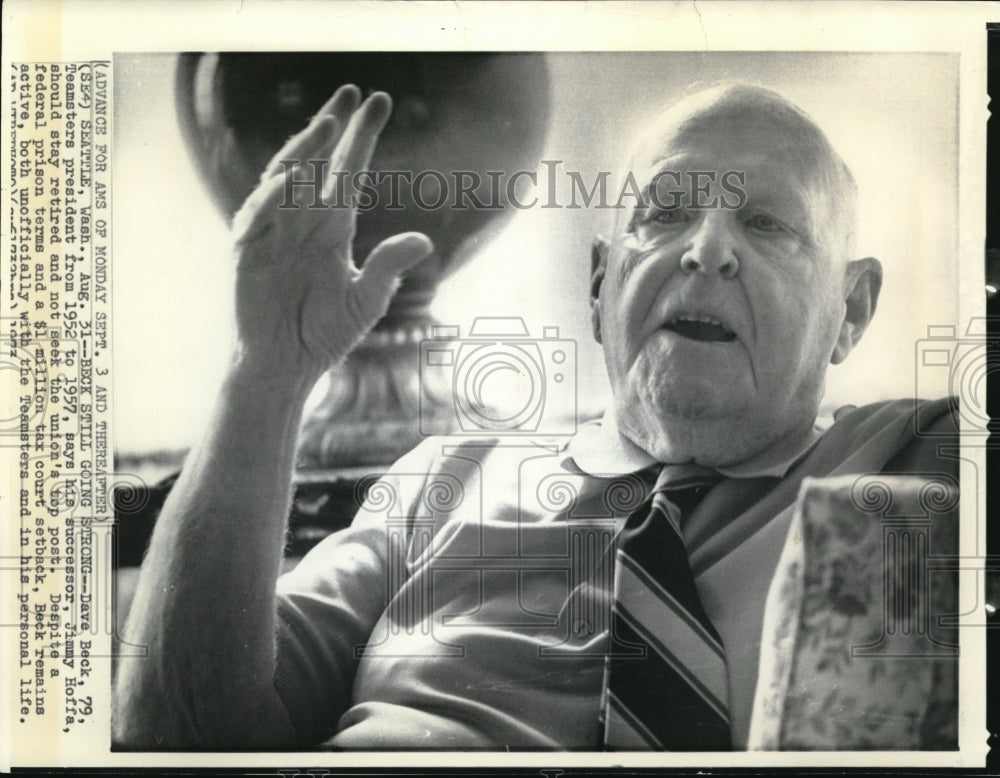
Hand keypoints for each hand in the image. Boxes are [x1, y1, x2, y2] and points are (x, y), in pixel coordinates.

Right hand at [229, 85, 432, 381]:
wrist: (285, 364)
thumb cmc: (325, 334)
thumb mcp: (365, 300)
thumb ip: (388, 267)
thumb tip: (424, 240)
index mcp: (334, 227)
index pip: (350, 170)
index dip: (363, 136)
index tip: (379, 102)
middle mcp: (304, 220)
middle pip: (318, 161)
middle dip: (333, 126)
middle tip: (351, 93)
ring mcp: (274, 230)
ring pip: (286, 175)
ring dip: (305, 149)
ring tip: (328, 124)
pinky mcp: (248, 248)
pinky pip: (258, 212)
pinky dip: (273, 194)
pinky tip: (292, 178)